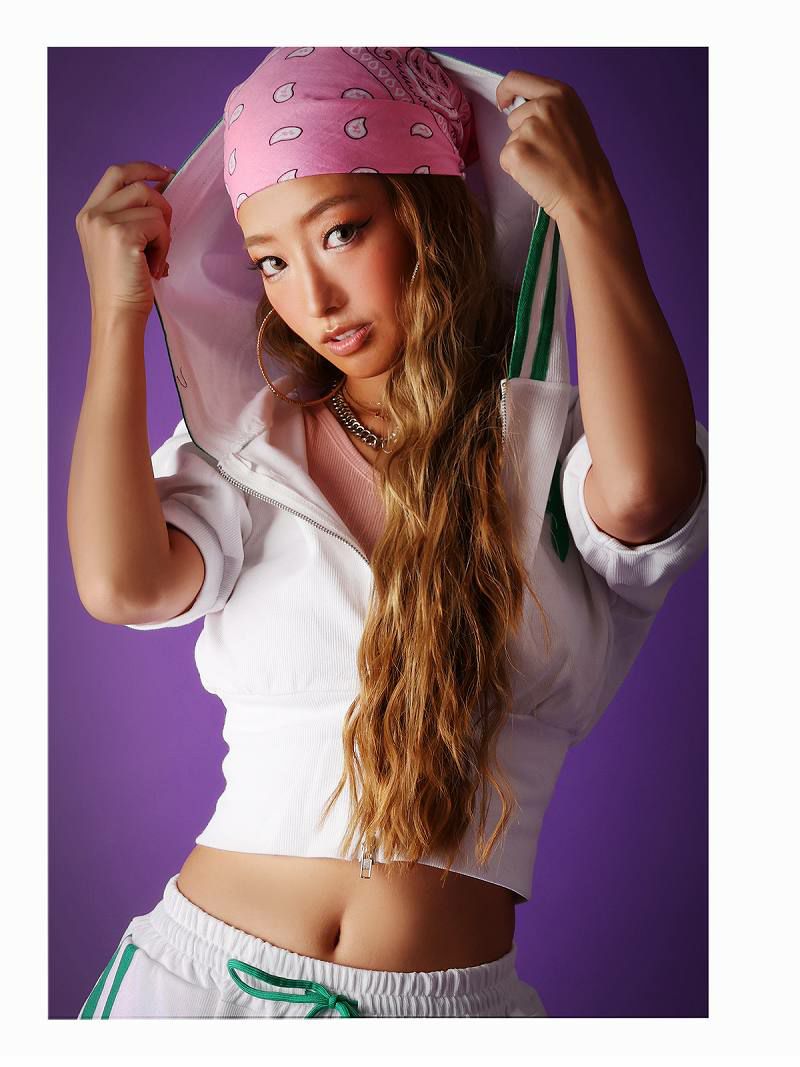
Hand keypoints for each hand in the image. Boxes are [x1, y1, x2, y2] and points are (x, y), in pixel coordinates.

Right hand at [75, 161, 174, 321]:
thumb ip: (133, 215)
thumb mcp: (122, 242)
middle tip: (165, 231)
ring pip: (152, 204)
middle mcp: (92, 214)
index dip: (143, 169)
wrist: (117, 313)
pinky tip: (156, 266)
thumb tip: (162, 188)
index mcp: (89, 214)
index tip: (166, 173)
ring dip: (163, 231)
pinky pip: (158, 225)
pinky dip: (164, 246)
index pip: (116, 174)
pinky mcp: (121, 235)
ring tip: (156, 257)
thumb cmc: (124, 285)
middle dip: (161, 203)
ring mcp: (104, 223)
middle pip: (138, 185)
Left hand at [496, 70, 618, 222]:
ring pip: (510, 139)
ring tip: (545, 164)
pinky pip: (505, 158)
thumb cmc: (584, 164)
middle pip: (512, 116)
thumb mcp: (574, 119)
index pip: (517, 79)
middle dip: (522, 133)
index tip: (504, 102)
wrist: (587, 194)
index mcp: (560, 93)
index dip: (505, 91)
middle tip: (547, 153)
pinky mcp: (517, 151)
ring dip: (521, 152)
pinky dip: (515, 170)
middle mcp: (544, 106)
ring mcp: (530, 128)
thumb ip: (550, 107)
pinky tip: (537, 175)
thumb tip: (521, 105)